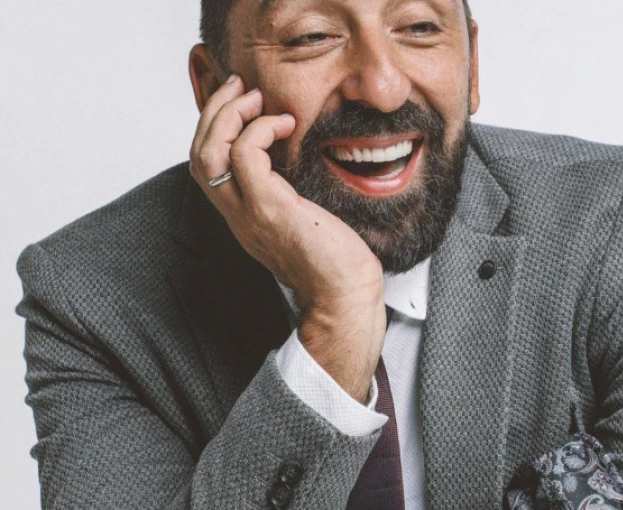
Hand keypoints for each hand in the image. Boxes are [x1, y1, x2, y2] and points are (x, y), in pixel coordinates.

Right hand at [189, 75, 386, 401]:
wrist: (344, 297)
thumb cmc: (335, 263)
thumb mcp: (302, 223)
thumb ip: (287, 200)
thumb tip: (296, 173)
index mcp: (242, 218)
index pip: (206, 167)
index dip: (213, 129)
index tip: (239, 103)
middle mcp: (237, 215)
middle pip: (198, 155)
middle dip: (213, 113)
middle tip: (239, 87)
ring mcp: (249, 213)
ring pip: (208, 153)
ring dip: (228, 115)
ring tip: (255, 98)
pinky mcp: (270, 208)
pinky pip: (245, 155)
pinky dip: (260, 130)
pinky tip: (286, 124)